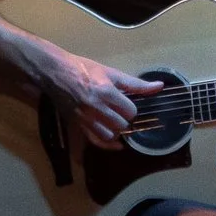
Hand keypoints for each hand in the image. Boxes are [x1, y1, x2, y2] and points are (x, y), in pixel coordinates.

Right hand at [39, 49, 162, 149]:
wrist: (55, 72)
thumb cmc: (84, 69)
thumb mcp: (111, 73)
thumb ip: (135, 83)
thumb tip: (159, 86)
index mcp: (106, 92)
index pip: (130, 111)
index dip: (132, 109)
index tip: (128, 105)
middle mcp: (95, 107)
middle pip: (121, 124)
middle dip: (125, 120)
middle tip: (122, 114)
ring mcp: (85, 117)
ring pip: (109, 135)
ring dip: (116, 131)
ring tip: (116, 124)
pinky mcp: (77, 124)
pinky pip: (95, 141)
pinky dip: (107, 145)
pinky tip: (116, 145)